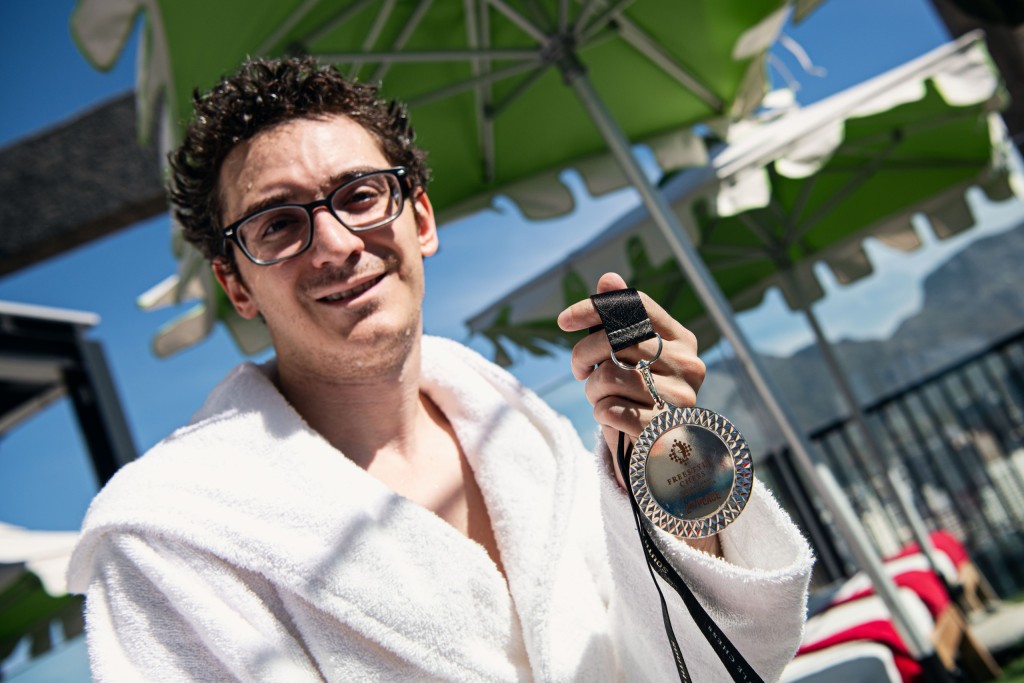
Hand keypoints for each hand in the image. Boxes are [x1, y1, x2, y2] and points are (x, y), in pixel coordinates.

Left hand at [556, 272, 705, 488]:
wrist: (665, 456)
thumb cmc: (643, 397)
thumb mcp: (633, 358)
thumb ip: (621, 320)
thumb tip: (608, 278)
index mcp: (683, 340)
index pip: (636, 306)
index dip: (594, 308)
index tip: (563, 320)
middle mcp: (689, 365)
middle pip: (616, 340)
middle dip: (583, 354)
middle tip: (580, 371)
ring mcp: (681, 398)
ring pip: (609, 375)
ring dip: (592, 389)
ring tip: (599, 397)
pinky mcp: (664, 430)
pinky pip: (610, 409)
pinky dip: (600, 413)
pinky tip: (610, 417)